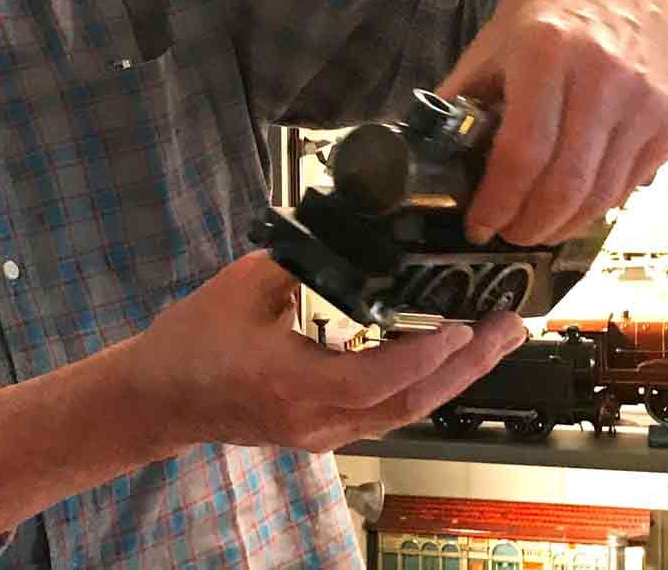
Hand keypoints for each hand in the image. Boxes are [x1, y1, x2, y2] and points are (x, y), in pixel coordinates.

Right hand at [133, 253, 526, 453]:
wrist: (158, 399)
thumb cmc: (192, 342)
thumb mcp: (241, 287)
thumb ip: (300, 263)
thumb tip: (352, 236)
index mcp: (290, 382)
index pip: (373, 379)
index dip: (423, 356)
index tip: (461, 325)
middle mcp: (315, 418)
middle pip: (408, 403)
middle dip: (467, 366)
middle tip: (509, 327)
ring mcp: (323, 432)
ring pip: (405, 412)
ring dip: (455, 376)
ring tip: (497, 340)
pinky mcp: (325, 430)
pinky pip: (388, 411)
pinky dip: (425, 384)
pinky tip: (451, 359)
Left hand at [437, 0, 667, 245]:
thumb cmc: (549, 15)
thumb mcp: (493, 45)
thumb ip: (460, 99)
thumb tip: (427, 156)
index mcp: (546, 53)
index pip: (523, 151)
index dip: (498, 201)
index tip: (479, 224)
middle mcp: (602, 76)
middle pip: (565, 182)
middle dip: (530, 224)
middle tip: (508, 233)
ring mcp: (643, 100)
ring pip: (602, 194)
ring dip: (564, 225)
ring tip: (537, 227)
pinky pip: (630, 184)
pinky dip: (598, 206)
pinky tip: (574, 204)